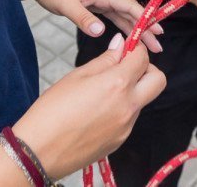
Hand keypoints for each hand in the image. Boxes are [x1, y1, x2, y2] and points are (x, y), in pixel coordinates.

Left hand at [11, 0, 162, 52]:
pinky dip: (125, 27)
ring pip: (124, 16)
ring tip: (149, 46)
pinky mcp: (96, 5)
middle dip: (146, 29)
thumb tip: (101, 32)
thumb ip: (84, 18)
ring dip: (137, 30)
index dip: (145, 19)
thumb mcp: (66, 5)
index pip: (129, 6)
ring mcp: (102, 0)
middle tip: (158, 47)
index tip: (157, 32)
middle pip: (131, 13)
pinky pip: (115, 17)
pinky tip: (130, 38)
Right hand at [13, 34, 166, 178]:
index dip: (135, 49)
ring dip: (132, 90)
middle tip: (125, 68)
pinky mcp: (120, 141)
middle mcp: (128, 106)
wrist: (38, 151)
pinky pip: (129, 118)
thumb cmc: (51, 111)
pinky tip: (97, 111)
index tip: (126, 48)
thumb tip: (120, 45)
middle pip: (158, 80)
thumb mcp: (76, 76)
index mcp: (117, 84)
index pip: (142, 58)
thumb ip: (105, 60)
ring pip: (143, 100)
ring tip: (102, 92)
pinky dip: (121, 109)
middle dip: (147, 69)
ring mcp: (126, 126)